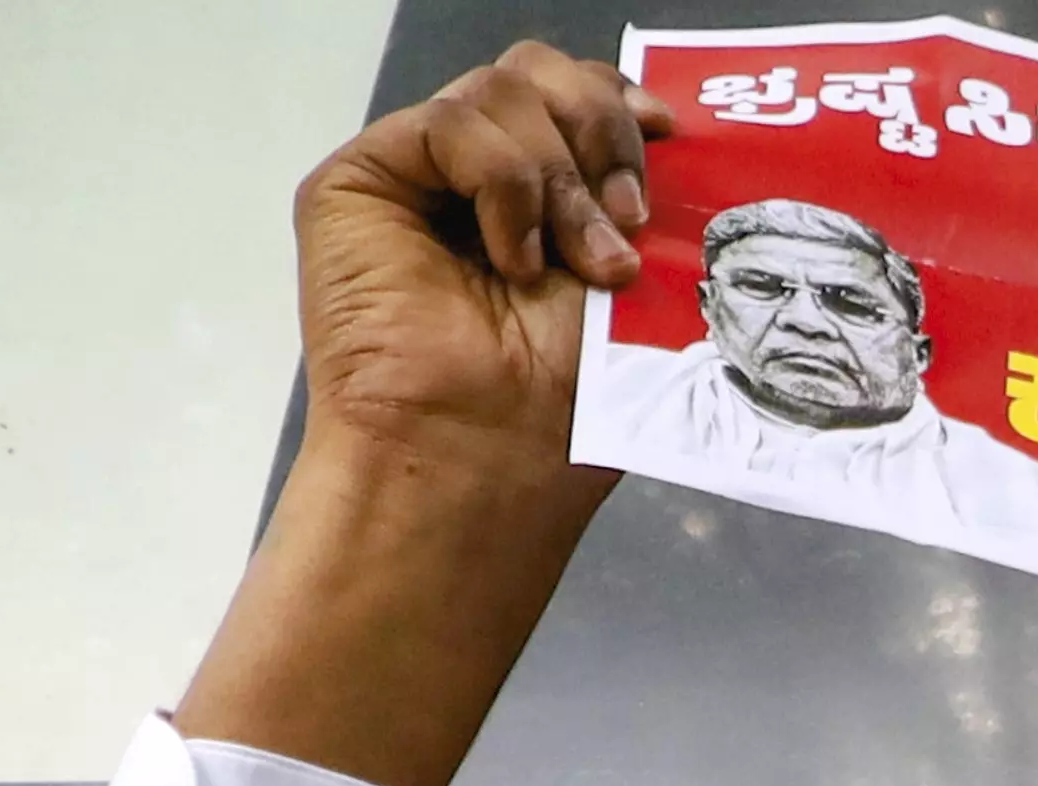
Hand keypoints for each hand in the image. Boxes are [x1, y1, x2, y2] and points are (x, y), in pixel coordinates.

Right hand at [174, 47, 672, 785]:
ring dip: (561, 179)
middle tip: (628, 221)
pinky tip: (512, 262)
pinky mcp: (359, 183)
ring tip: (578, 265)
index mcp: (539, 201)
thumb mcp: (636, 284)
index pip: (575, 95)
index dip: (621, 99)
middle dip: (602, 133)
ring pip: (501, 92)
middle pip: (539, 74)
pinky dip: (505, 188)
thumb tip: (678, 129)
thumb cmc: (566, 406)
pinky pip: (452, 124)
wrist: (491, 460)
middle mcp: (475, 181)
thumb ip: (641, 198)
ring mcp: (415, 178)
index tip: (672, 138)